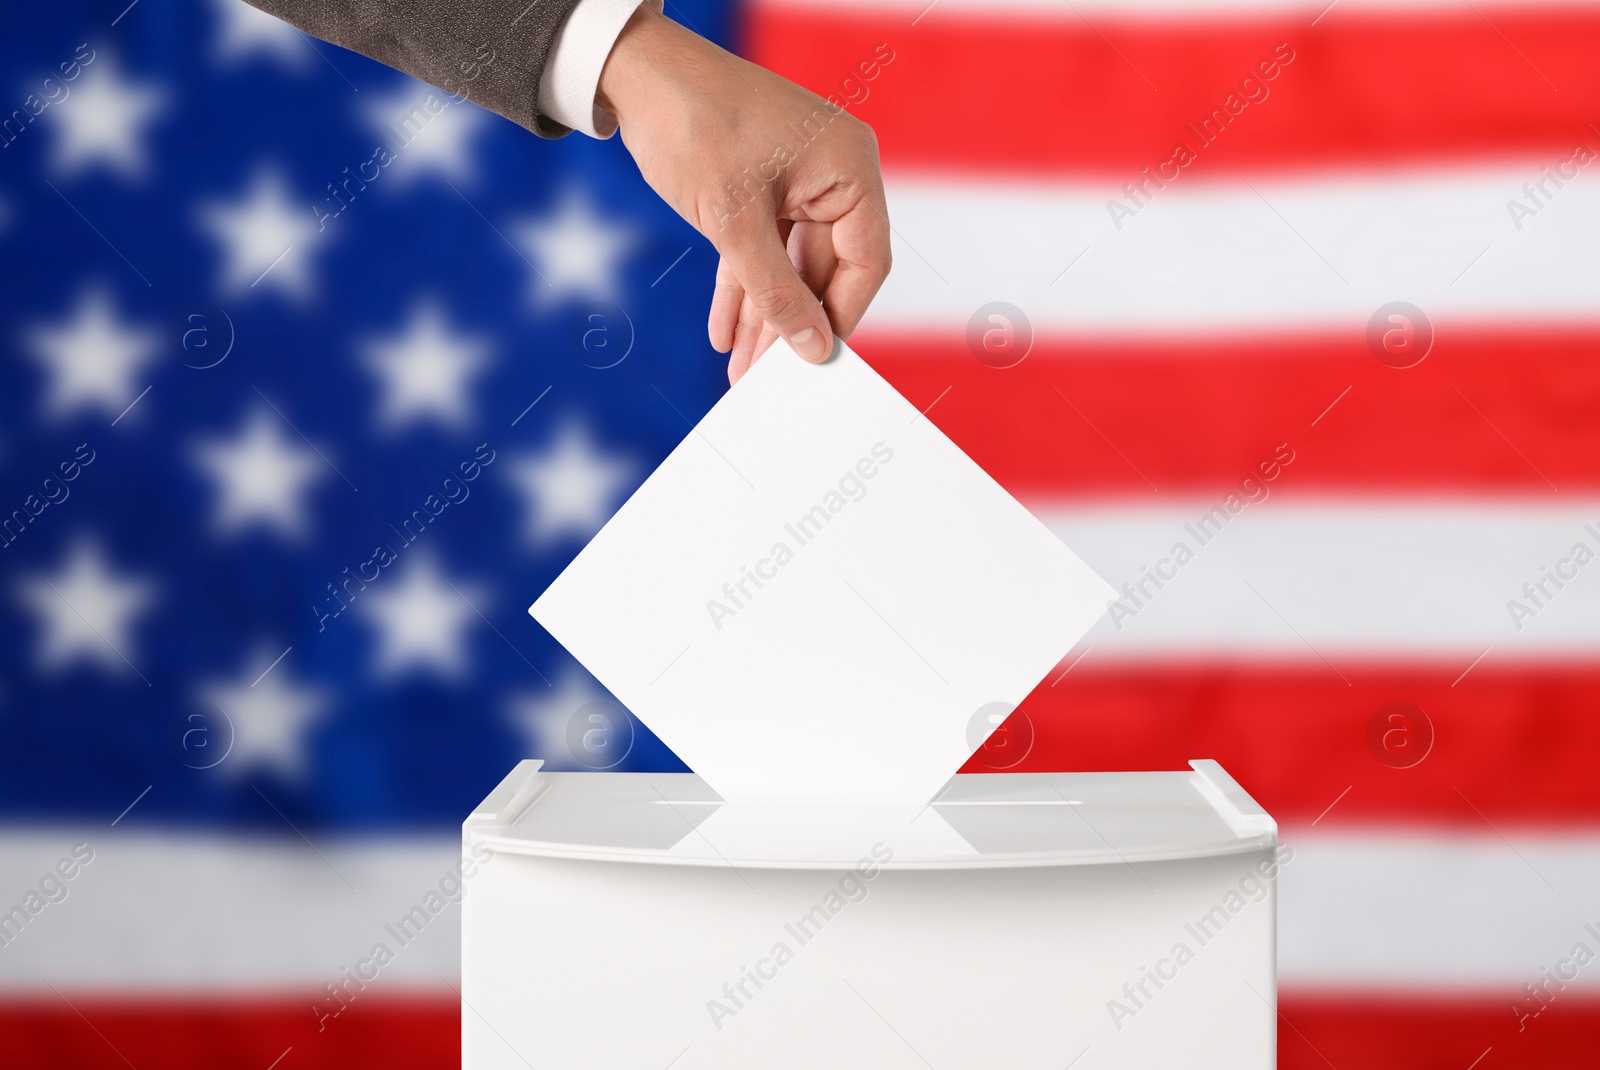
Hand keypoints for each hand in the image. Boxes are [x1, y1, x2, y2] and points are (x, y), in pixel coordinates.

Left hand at [598, 6, 891, 381]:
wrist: (638, 73)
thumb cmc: (694, 123)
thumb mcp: (734, 222)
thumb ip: (776, 290)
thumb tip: (811, 345)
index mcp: (849, 168)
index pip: (866, 262)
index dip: (840, 316)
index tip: (814, 361)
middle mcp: (833, 174)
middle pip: (824, 271)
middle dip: (788, 325)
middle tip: (765, 379)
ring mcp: (797, 183)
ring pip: (786, 267)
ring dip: (761, 317)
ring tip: (741, 370)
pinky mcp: (761, 189)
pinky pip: (759, 251)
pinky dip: (740, 288)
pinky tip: (724, 332)